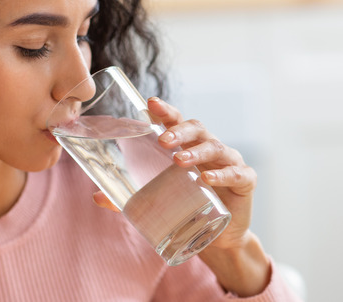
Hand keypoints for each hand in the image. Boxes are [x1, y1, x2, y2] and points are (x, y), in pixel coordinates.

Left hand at [92, 96, 257, 247]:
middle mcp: (209, 148)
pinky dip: (223, 175)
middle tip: (162, 140)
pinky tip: (208, 180)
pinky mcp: (245, 180)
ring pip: (215, 147)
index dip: (165, 111)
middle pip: (197, 129)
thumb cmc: (188, 207)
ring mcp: (229, 162)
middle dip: (179, 131)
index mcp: (188, 146)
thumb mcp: (158, 200)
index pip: (176, 122)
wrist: (219, 238)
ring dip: (197, 152)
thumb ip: (128, 198)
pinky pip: (237, 173)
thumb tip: (97, 196)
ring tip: (179, 160)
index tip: (151, 103)